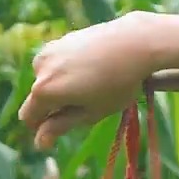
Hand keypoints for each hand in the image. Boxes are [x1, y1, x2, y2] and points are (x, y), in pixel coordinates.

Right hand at [21, 10, 178, 152]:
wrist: (146, 39)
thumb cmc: (130, 81)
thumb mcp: (100, 109)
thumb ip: (66, 125)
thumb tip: (41, 141)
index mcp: (49, 87)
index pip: (32, 117)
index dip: (51, 127)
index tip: (74, 125)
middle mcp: (44, 65)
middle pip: (41, 99)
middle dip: (61, 106)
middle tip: (98, 102)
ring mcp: (54, 48)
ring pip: (51, 81)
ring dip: (69, 88)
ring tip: (105, 84)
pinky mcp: (66, 37)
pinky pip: (62, 65)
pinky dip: (77, 71)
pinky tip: (104, 68)